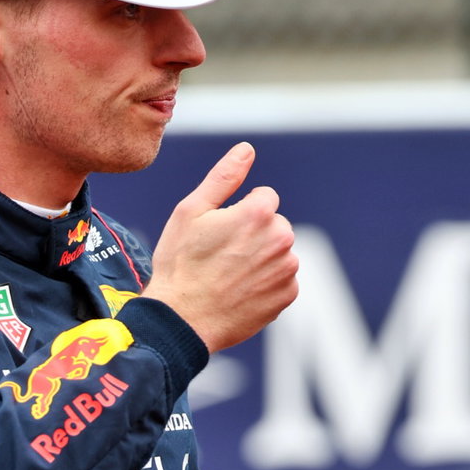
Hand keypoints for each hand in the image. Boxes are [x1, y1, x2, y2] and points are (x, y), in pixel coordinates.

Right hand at [142, 142, 298, 351]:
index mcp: (260, 213)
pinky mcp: (288, 294)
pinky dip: (265, 283)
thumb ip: (224, 177)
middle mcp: (282, 239)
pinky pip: (281, 279)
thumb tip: (247, 149)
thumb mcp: (192, 211)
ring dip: (261, 258)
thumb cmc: (180, 263)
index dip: (239, 212)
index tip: (219, 232)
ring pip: (278, 252)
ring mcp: (287, 269)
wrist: (182, 319)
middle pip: (274, 224)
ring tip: (229, 274)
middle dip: (254, 234)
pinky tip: (240, 291)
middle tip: (222, 255)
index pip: (264, 198)